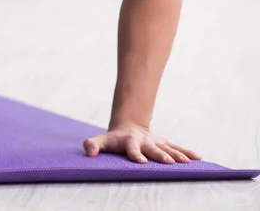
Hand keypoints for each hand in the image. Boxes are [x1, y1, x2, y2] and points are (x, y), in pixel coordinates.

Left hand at [83, 123, 201, 163]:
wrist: (128, 126)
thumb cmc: (114, 139)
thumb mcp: (102, 140)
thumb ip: (93, 144)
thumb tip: (88, 151)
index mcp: (129, 141)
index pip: (131, 149)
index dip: (135, 155)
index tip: (141, 161)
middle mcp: (145, 141)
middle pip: (153, 149)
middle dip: (161, 155)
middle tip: (168, 162)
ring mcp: (156, 141)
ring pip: (168, 147)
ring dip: (177, 155)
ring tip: (187, 162)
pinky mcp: (164, 143)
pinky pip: (177, 147)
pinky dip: (187, 152)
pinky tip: (198, 158)